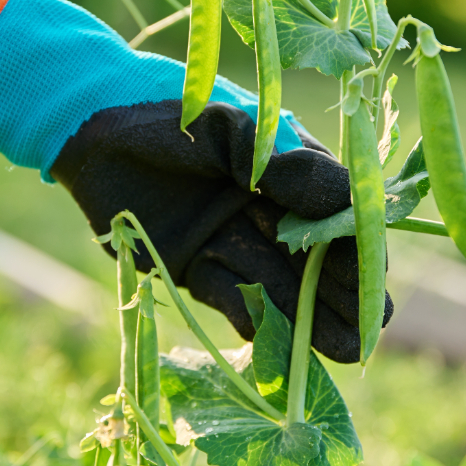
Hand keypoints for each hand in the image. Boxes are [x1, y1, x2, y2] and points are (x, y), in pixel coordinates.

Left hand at [0, 0, 391, 362]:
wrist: (94, 128)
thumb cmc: (170, 113)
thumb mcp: (232, 131)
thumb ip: (284, 165)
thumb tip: (349, 198)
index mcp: (287, 169)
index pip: (337, 212)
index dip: (356, 246)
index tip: (371, 277)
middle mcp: (268, 209)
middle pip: (315, 258)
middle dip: (343, 294)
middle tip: (368, 331)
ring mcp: (233, 239)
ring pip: (280, 285)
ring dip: (309, 318)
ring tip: (343, 352)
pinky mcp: (196, 265)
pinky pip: (231, 295)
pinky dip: (249, 314)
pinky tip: (270, 335)